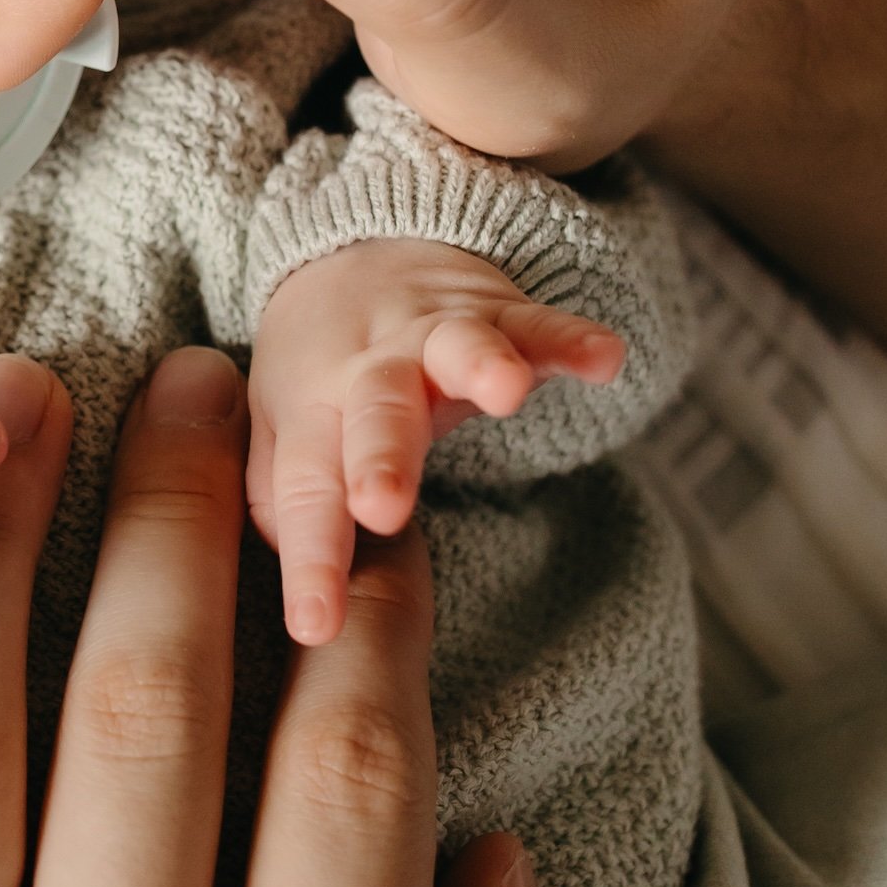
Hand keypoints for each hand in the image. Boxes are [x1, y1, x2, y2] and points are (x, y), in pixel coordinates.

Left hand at [252, 240, 624, 642]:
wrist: (351, 261)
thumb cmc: (319, 382)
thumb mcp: (282, 438)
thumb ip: (282, 507)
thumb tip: (297, 594)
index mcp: (310, 413)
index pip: (305, 492)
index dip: (310, 559)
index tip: (314, 626)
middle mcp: (370, 370)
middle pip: (376, 416)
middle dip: (381, 461)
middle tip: (382, 509)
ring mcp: (436, 335)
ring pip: (458, 347)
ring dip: (483, 365)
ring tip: (509, 391)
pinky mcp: (501, 312)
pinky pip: (539, 322)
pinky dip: (571, 338)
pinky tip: (605, 357)